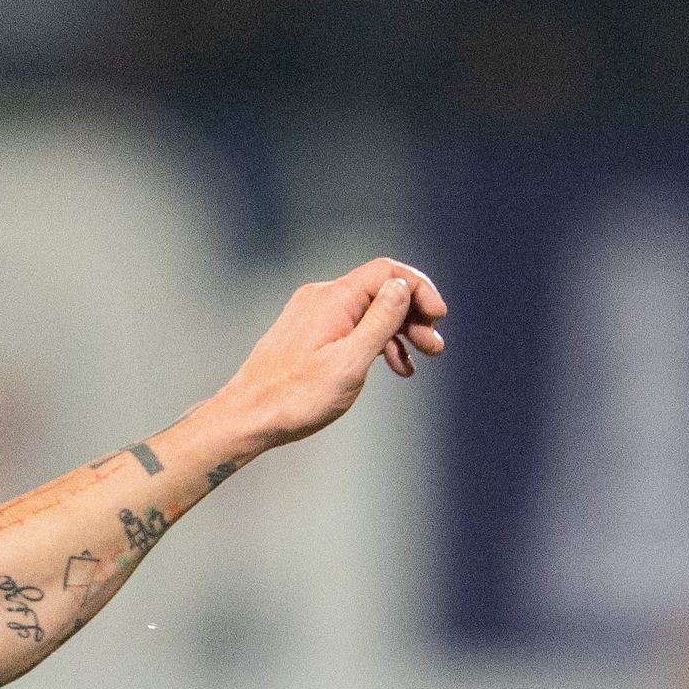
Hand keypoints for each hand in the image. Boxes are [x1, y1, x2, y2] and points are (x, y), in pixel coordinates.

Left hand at [208, 258, 448, 454]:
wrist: (248, 416)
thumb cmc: (295, 396)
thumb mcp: (349, 363)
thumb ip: (379, 322)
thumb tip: (403, 287)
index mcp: (333, 299)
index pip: (387, 272)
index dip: (419, 288)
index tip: (440, 317)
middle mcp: (322, 297)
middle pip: (379, 290)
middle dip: (413, 314)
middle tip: (435, 348)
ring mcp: (314, 314)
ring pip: (367, 310)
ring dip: (398, 331)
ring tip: (419, 360)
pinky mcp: (309, 332)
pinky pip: (351, 326)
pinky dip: (376, 341)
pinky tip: (392, 366)